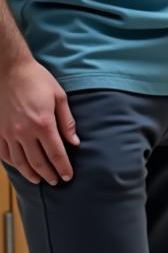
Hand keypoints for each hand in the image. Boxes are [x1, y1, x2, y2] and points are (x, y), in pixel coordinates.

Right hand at [0, 56, 78, 183]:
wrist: (9, 71)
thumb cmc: (37, 81)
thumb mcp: (59, 97)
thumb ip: (67, 122)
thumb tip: (74, 142)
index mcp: (43, 123)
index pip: (56, 153)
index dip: (63, 167)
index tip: (68, 176)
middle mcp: (24, 132)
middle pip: (38, 161)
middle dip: (49, 174)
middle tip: (56, 182)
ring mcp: (8, 133)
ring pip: (20, 162)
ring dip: (30, 173)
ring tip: (39, 180)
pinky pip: (4, 153)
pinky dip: (13, 164)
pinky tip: (20, 167)